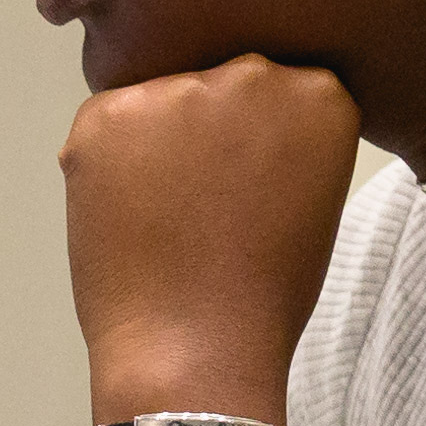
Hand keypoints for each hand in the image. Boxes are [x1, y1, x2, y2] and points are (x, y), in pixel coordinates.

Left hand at [59, 55, 366, 410]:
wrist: (196, 352)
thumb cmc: (263, 293)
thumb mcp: (313, 196)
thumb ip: (284, 135)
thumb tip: (232, 116)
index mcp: (318, 92)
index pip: (279, 89)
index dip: (258, 141)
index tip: (254, 187)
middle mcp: (252, 73)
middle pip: (219, 84)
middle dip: (208, 130)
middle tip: (206, 205)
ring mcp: (175, 90)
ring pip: (160, 102)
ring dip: (157, 144)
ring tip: (167, 218)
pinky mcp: (106, 114)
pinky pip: (107, 125)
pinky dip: (109, 164)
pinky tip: (130, 217)